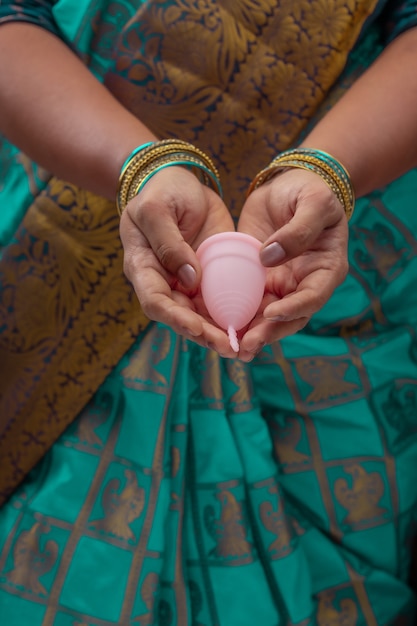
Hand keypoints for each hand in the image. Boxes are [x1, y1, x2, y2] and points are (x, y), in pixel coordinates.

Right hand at [119, 165, 236, 355]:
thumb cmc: (161, 191)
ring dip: (220, 333)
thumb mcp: (157, 209)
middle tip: (229, 347)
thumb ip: (169, 242)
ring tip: (244, 347)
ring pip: (202, 316)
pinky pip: (220, 301)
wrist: (180, 182)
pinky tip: (252, 327)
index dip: (175, 318)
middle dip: (204, 335)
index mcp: (143, 268)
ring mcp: (187, 283)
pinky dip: (233, 315)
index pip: (155, 301)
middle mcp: (165, 282)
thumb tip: (190, 278)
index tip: (197, 328)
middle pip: (181, 317)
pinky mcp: (209, 278)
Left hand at [237, 168, 348, 359]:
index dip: (294, 309)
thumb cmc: (309, 191)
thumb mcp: (314, 202)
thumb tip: (269, 257)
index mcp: (326, 269)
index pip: (313, 297)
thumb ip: (298, 230)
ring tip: (230, 347)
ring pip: (267, 318)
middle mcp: (304, 284)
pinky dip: (235, 316)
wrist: (288, 185)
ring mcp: (281, 285)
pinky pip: (247, 303)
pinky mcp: (258, 281)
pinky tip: (216, 327)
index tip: (271, 313)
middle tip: (245, 345)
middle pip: (289, 318)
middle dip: (268, 332)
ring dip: (250, 333)